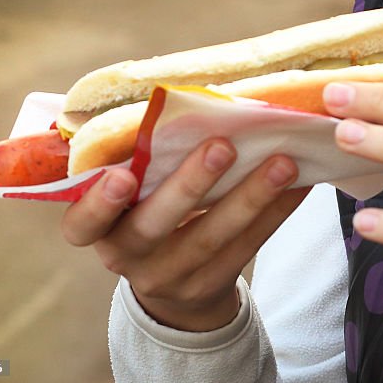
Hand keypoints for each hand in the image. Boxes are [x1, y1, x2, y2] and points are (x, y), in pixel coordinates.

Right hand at [61, 139, 308, 331]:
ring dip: (251, 196)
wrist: (173, 283)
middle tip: (223, 146)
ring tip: (283, 161)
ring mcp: (171, 276)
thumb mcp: (133, 196)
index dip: (98, 204)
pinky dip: (276, 213)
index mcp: (102, 228)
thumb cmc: (150, 211)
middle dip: (190, 185)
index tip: (122, 175)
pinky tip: (299, 184)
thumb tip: (186, 98)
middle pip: (155, 225)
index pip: (84, 225)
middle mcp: (129, 256)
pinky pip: (248, 247)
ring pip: (212, 237)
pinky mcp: (212, 284)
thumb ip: (144, 159)